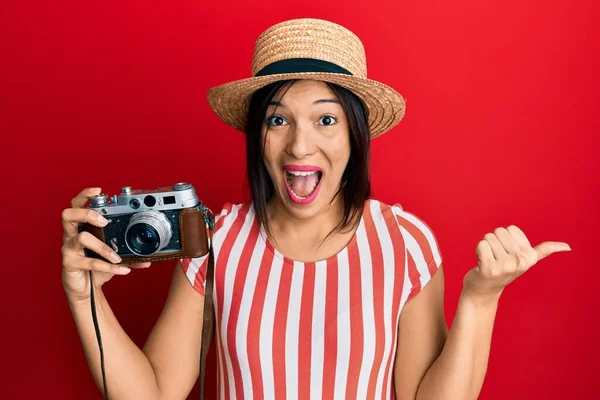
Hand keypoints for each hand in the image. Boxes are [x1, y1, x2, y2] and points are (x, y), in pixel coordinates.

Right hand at [61, 187, 150, 303]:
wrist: (86, 289)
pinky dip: (108, 266)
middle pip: (68, 214)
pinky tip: (122, 269)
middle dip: (87, 213)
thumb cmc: (96, 267)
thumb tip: (150, 256)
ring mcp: (69, 249)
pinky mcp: (70, 264)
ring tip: (117, 256)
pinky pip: (89, 262)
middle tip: (104, 220)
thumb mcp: (114, 256)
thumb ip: (130, 253)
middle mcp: (72, 235)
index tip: (98, 190)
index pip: (76, 205)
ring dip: (103, 246)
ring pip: (80, 238)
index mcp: (81, 227)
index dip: (85, 196)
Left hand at [462, 225, 570, 303]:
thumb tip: (567, 246)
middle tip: (495, 258)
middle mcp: (520, 261)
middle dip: (494, 242)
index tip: (507, 253)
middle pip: (499, 231)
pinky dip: (478, 251)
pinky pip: (481, 244)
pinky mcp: (490, 268)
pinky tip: (481, 263)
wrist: (485, 290)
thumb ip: (544, 251)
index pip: (511, 228)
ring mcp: (505, 265)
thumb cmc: (504, 270)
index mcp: (530, 256)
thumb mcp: (527, 260)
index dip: (505, 238)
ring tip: (489, 260)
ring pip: (488, 237)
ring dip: (485, 247)